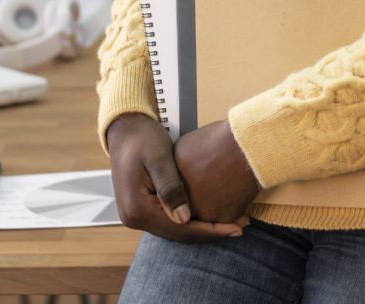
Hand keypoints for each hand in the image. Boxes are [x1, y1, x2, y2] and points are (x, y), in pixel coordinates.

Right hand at [106, 113, 245, 242]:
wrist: (125, 129)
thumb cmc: (143, 138)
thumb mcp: (159, 158)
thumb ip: (170, 188)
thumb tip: (184, 218)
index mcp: (137, 209)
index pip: (179, 229)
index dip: (210, 230)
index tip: (236, 228)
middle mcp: (134, 218)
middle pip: (177, 234)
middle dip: (209, 232)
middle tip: (239, 227)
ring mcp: (137, 215)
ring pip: (174, 230)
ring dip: (200, 227)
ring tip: (229, 223)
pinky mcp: (142, 208)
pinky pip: (169, 220)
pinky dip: (189, 220)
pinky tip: (207, 215)